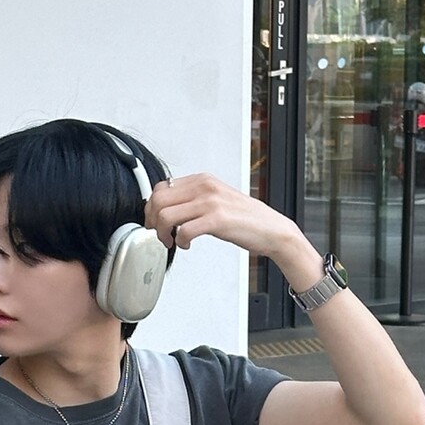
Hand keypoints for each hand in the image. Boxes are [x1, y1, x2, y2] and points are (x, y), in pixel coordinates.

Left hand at [144, 173, 311, 266]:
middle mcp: (205, 186)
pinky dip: (180, 242)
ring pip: (166, 215)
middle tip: (160, 234)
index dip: (152, 208)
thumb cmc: (246, 219)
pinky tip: (186, 245)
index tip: (155, 222)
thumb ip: (194, 199)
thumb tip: (168, 210)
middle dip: (152, 221)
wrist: (272, 230)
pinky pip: (184, 231)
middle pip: (158, 200)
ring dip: (163, 233)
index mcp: (202, 179)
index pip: (161, 187)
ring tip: (172, 241)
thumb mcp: (217, 200)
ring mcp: (211, 202)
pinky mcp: (217, 220)